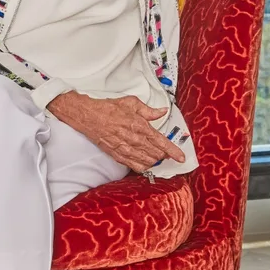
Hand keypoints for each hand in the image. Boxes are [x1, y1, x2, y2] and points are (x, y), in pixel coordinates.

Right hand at [47, 92, 185, 172]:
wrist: (88, 116)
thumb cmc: (108, 108)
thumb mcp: (131, 103)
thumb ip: (149, 110)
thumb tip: (162, 111)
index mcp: (140, 126)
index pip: (162, 142)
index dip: (174, 151)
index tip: (181, 157)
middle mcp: (134, 139)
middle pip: (156, 154)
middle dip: (163, 154)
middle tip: (166, 152)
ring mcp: (125, 149)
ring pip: (147, 161)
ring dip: (154, 160)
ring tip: (155, 156)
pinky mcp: (117, 154)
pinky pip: (134, 166)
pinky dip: (142, 166)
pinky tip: (145, 163)